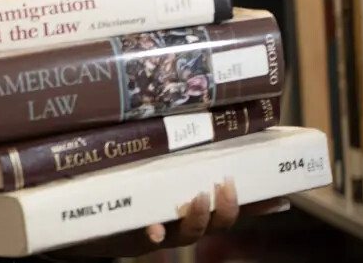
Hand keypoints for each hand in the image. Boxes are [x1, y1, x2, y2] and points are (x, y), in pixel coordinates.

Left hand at [48, 178, 290, 259]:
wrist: (79, 220)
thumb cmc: (120, 190)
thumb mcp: (148, 170)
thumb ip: (173, 155)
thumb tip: (193, 124)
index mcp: (186, 205)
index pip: (230, 206)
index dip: (257, 204)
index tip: (283, 194)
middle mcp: (176, 222)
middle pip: (215, 223)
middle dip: (226, 209)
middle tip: (225, 186)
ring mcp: (154, 230)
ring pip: (186, 234)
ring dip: (196, 219)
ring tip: (197, 199)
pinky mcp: (127, 235)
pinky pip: (142, 239)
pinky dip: (151, 234)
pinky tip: (153, 229)